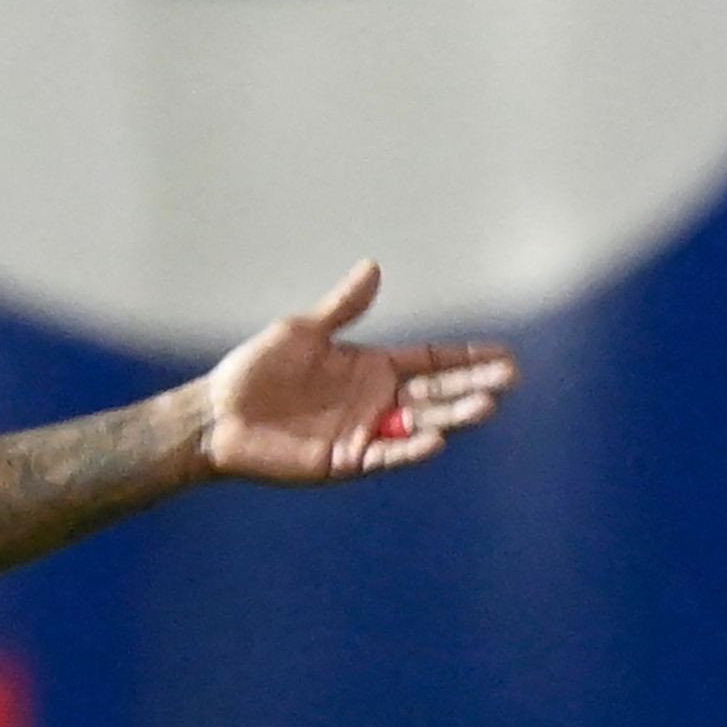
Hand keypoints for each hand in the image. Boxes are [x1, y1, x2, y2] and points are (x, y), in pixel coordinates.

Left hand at [198, 260, 517, 485]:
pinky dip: (409, 449)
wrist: (216, 414)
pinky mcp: (344, 460)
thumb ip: (343, 307)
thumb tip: (374, 267)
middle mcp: (376, 401)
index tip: (504, 356)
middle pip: (436, 393)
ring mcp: (363, 432)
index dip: (466, 358)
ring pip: (421, 425)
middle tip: (509, 381)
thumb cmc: (255, 371)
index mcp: (372, 368)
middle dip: (472, 386)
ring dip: (453, 417)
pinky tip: (434, 440)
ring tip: (486, 406)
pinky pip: (385, 456)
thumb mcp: (302, 332)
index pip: (431, 361)